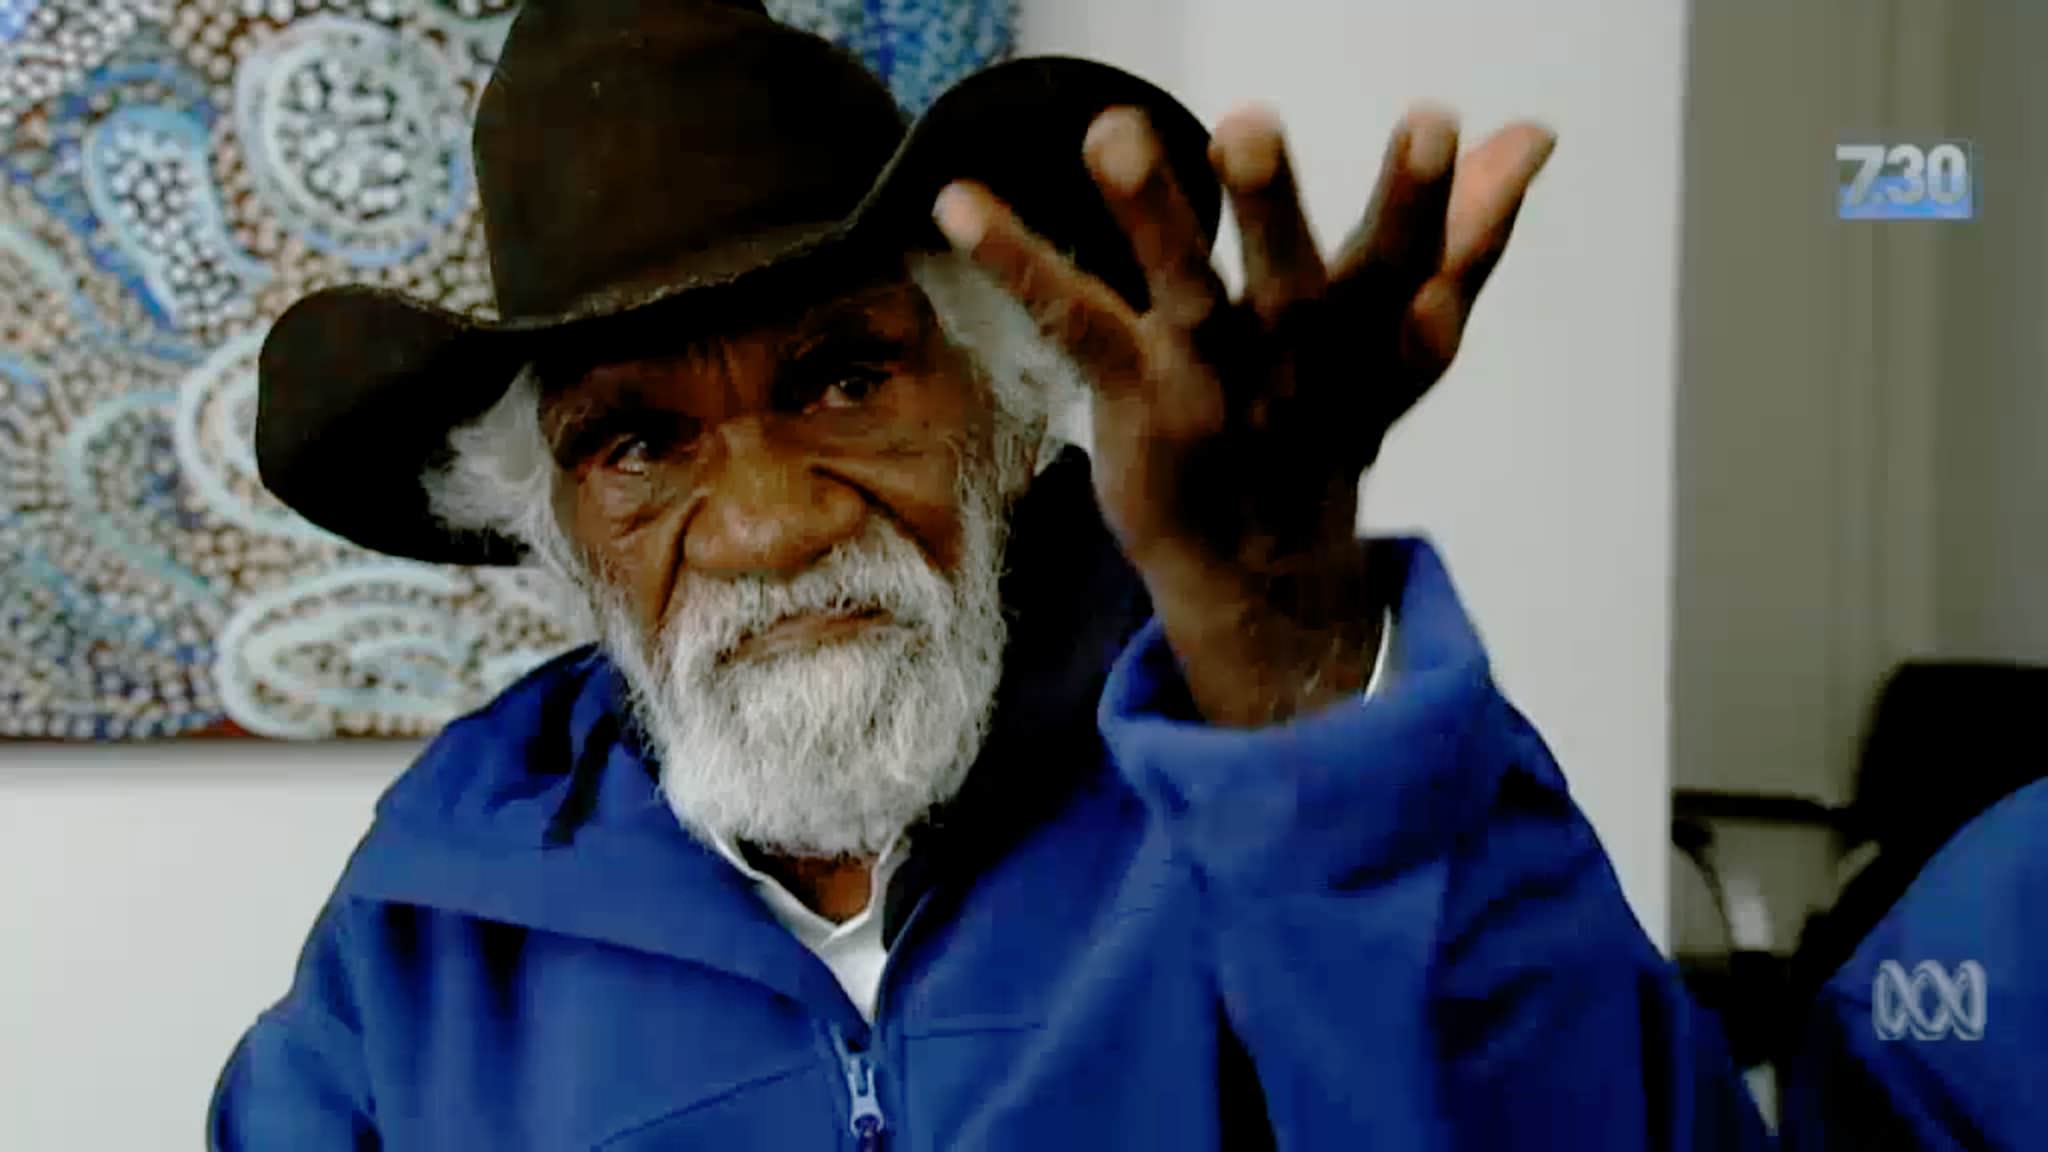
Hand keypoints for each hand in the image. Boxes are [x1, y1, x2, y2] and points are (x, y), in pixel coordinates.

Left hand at [933, 103, 1555, 725]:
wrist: (1262, 567)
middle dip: (1274, 209)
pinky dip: (1017, 261)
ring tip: (1109, 128)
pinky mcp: (1134, 395)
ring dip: (1148, 213)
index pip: (1406, 269)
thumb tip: (1530, 133)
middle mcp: (1290, 361)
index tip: (1437, 122)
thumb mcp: (1407, 342)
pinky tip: (958, 200)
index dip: (1426, 205)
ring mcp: (1208, 381)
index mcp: (1367, 340)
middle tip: (1248, 124)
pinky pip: (1075, 320)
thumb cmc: (1331, 424)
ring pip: (1182, 294)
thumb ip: (1463, 237)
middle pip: (1291, 285)